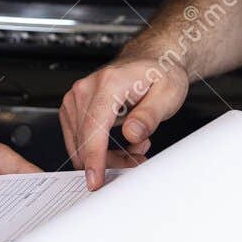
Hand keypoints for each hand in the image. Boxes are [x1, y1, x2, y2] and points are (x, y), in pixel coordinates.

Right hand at [59, 58, 189, 189]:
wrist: (152, 60)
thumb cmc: (160, 74)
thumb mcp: (168, 94)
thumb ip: (149, 116)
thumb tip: (132, 134)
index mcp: (109, 83)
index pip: (94, 128)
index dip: (94, 158)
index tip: (96, 180)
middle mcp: (86, 88)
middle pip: (86, 140)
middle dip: (111, 161)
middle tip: (138, 160)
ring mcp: (76, 97)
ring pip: (80, 143)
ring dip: (106, 155)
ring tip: (135, 147)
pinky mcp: (73, 106)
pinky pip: (79, 138)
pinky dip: (98, 148)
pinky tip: (120, 143)